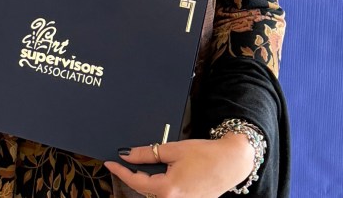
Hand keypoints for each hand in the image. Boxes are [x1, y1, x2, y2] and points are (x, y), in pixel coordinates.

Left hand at [106, 135, 255, 197]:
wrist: (233, 162)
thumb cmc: (206, 154)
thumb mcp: (173, 150)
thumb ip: (147, 154)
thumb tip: (127, 155)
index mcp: (169, 189)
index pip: (136, 182)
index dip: (120, 172)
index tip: (109, 163)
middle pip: (145, 190)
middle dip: (132, 177)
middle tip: (121, 163)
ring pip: (156, 194)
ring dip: (146, 182)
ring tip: (138, 167)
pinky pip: (168, 195)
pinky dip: (159, 185)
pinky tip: (156, 174)